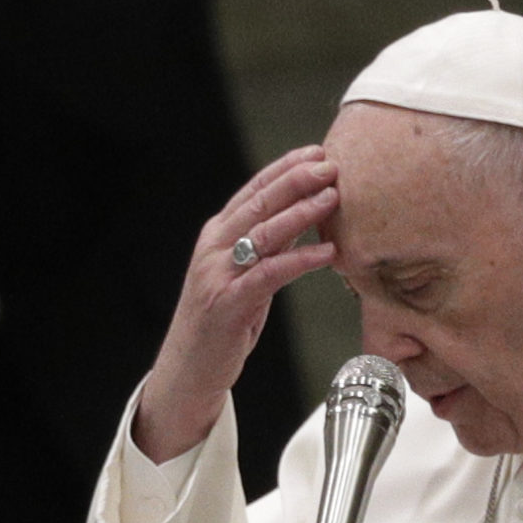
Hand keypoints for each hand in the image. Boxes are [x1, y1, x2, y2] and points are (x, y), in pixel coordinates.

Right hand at [133, 146, 339, 463]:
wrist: (189, 369)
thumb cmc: (224, 323)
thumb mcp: (248, 277)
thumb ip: (269, 248)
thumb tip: (304, 220)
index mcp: (218, 235)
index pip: (254, 191)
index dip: (285, 168)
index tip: (316, 153)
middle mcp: (214, 247)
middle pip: (259, 203)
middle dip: (295, 179)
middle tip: (329, 163)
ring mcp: (218, 273)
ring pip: (263, 232)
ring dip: (300, 212)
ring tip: (332, 197)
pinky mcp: (228, 302)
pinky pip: (269, 274)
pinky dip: (300, 261)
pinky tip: (328, 254)